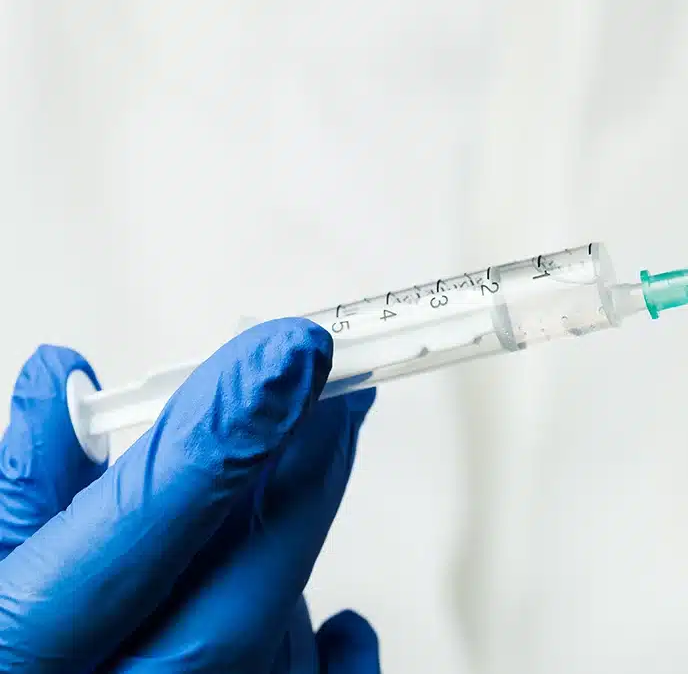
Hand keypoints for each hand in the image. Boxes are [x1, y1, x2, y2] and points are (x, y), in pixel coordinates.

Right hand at [0, 319, 379, 672]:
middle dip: (295, 481)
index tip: (287, 355)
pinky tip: (342, 626)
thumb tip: (64, 385)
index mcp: (15, 656)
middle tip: (333, 391)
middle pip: (233, 602)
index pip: (136, 536)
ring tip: (300, 472)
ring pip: (271, 650)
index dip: (218, 437)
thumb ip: (18, 492)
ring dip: (293, 555)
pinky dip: (330, 661)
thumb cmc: (9, 643)